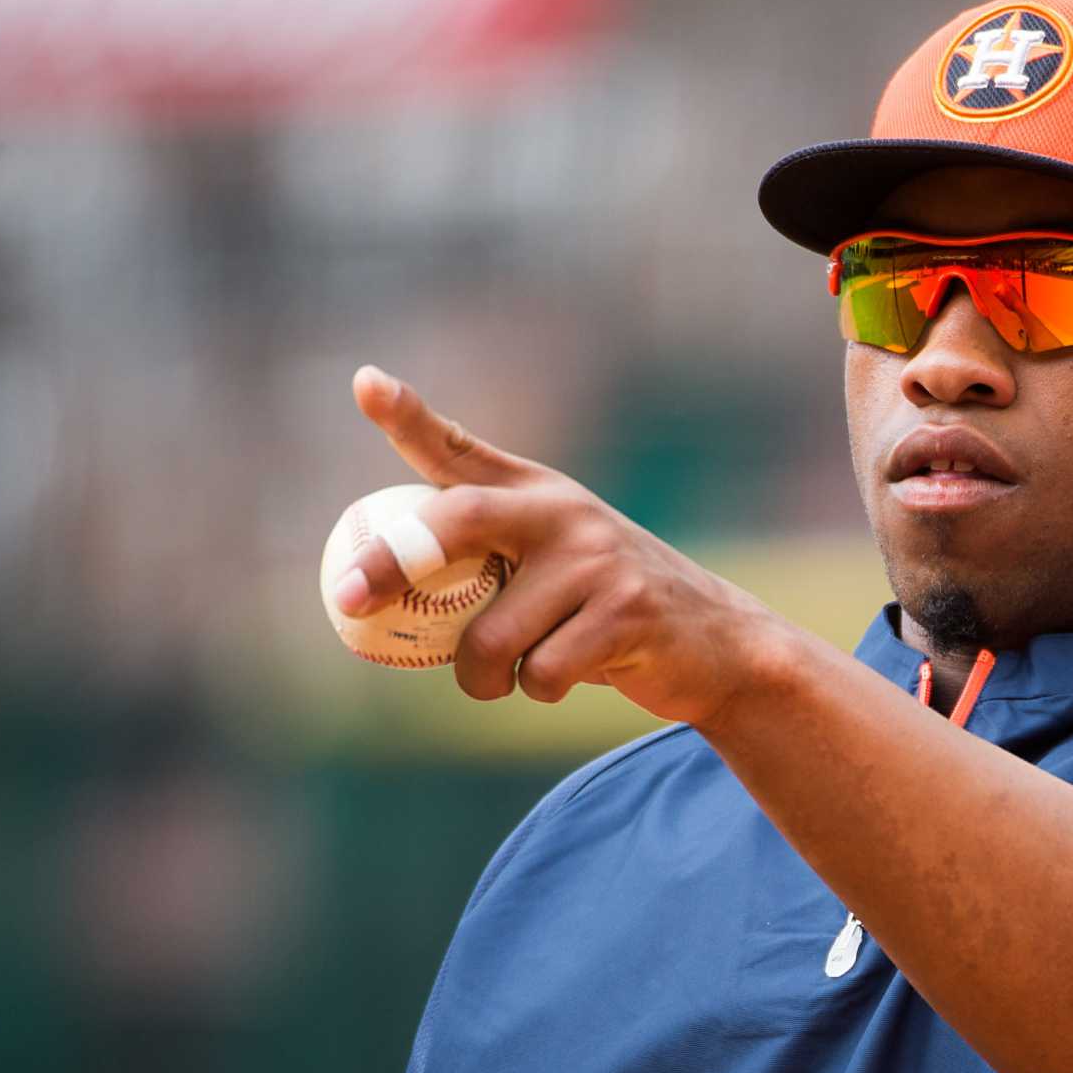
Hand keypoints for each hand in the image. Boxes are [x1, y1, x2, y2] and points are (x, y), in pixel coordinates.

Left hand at [329, 366, 786, 726]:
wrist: (720, 642)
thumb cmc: (609, 609)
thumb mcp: (555, 562)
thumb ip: (488, 559)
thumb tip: (372, 592)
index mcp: (536, 493)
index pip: (458, 448)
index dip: (407, 415)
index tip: (366, 383)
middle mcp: (563, 512)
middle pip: (457, 522)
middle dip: (392, 563)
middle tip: (352, 600)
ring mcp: (597, 559)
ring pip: (489, 636)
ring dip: (482, 678)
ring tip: (510, 678)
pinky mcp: (625, 611)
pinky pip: (539, 672)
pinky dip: (537, 690)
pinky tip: (572, 676)